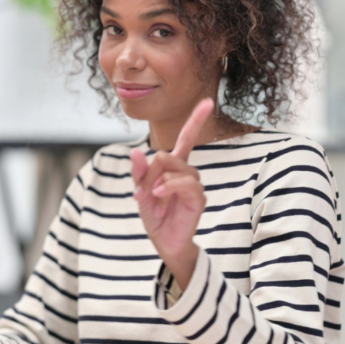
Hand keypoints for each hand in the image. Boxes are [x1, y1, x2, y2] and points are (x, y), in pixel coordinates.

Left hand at [130, 98, 213, 288]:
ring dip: (157, 181)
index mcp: (174, 167)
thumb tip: (136, 152)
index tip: (208, 101)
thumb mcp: (141, 192)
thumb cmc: (155, 216)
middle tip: (140, 191)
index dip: (196, 120)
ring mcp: (194, 185)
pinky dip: (169, 186)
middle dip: (149, 171)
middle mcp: (187, 173)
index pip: (187, 138)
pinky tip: (159, 194)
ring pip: (175, 167)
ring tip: (150, 197)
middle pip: (167, 155)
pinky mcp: (198, 199)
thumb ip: (139, 173)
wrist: (164, 242)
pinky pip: (185, 183)